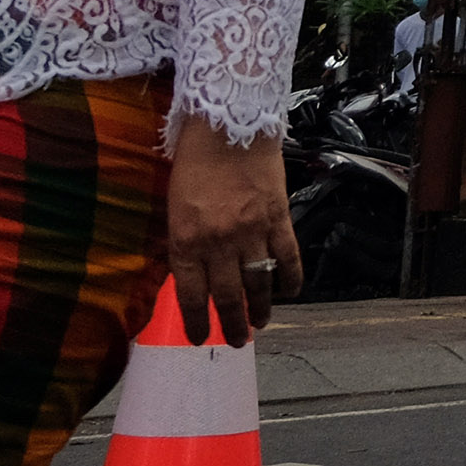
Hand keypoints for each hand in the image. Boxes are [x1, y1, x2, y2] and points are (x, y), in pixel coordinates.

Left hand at [166, 124, 299, 347]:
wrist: (230, 124)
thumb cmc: (195, 161)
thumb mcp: (175, 205)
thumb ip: (183, 241)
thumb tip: (191, 274)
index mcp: (186, 240)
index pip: (192, 295)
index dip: (197, 322)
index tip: (202, 338)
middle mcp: (219, 243)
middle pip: (228, 296)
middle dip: (232, 324)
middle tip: (237, 341)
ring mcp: (252, 232)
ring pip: (259, 283)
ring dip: (262, 308)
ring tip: (262, 323)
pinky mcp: (278, 218)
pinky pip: (288, 257)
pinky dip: (290, 279)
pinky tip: (290, 292)